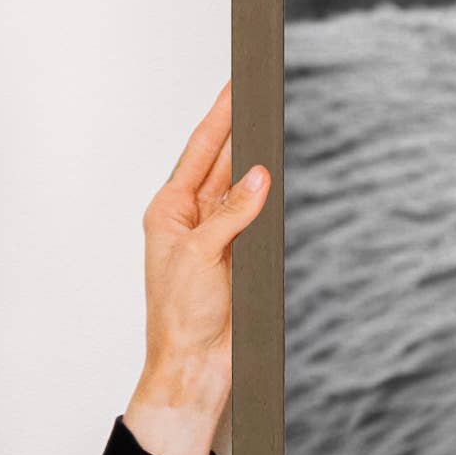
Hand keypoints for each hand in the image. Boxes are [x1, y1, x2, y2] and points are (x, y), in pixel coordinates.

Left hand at [124, 88, 265, 454]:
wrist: (196, 367)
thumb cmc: (180, 319)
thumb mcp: (201, 256)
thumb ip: (232, 212)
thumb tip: (259, 176)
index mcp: (170, 211)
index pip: (201, 152)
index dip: (220, 117)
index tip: (235, 87)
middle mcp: (194, 219)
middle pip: (223, 161)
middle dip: (242, 129)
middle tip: (262, 94)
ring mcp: (221, 237)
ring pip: (245, 187)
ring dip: (260, 160)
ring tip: (278, 125)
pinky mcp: (244, 256)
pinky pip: (262, 216)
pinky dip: (274, 197)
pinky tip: (285, 178)